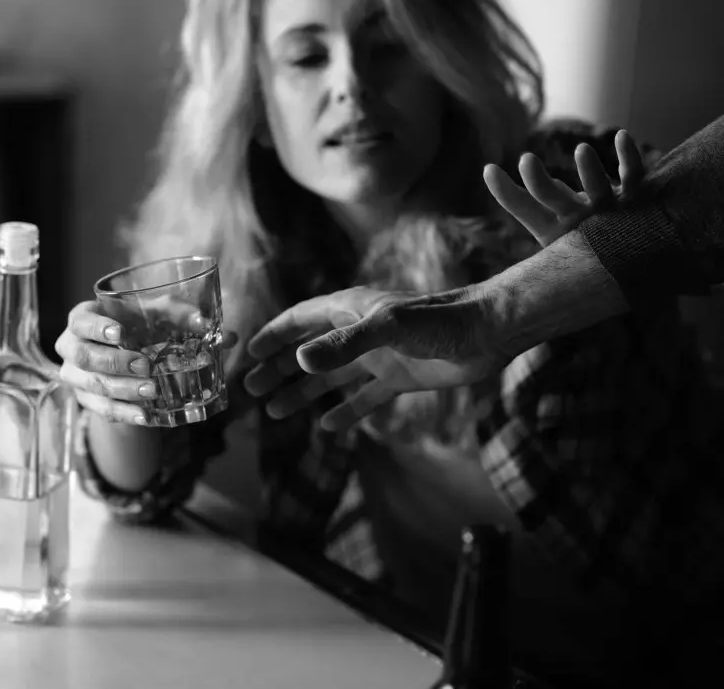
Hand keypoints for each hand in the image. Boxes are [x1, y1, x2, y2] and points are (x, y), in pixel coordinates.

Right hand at [56, 300, 237, 425]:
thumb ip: (187, 318)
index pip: (79, 320)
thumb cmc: (138, 325)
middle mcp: (72, 347)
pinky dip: (126, 414)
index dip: (95, 327)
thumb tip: (229, 336)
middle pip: (84, 357)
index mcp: (82, 318)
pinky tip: (147, 416)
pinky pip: (103, 411)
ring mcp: (76, 378)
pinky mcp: (87, 401)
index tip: (120, 333)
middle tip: (146, 365)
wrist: (123, 353)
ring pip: (94, 387)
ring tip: (152, 390)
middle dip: (116, 362)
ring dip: (124, 390)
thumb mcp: (159, 315)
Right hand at [245, 286, 511, 430]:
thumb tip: (299, 362)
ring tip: (276, 413)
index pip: (299, 321)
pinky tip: (329, 427)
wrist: (488, 333)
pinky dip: (346, 412)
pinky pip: (364, 398)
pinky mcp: (399, 378)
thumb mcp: (386, 329)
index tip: (248, 356)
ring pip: (331, 377)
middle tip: (253, 391)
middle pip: (309, 351)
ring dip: (304, 393)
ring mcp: (379, 356)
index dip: (273, 337)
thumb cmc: (439, 321)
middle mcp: (359, 332)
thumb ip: (343, 345)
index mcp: (350, 309)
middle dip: (280, 370)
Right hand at [484, 129, 645, 245]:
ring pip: (598, 191)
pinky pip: (634, 176)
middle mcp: (580, 221)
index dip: (506, 192)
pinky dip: (629, 156)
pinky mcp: (636, 197)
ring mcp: (609, 211)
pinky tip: (622, 135)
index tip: (489, 169)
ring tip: (581, 149)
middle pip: (556, 201)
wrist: (634, 259)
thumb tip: (489, 171)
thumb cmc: (583, 239)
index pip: (525, 209)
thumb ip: (523, 201)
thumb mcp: (548, 222)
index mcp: (555, 227)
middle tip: (526, 159)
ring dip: (590, 170)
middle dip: (539, 181)